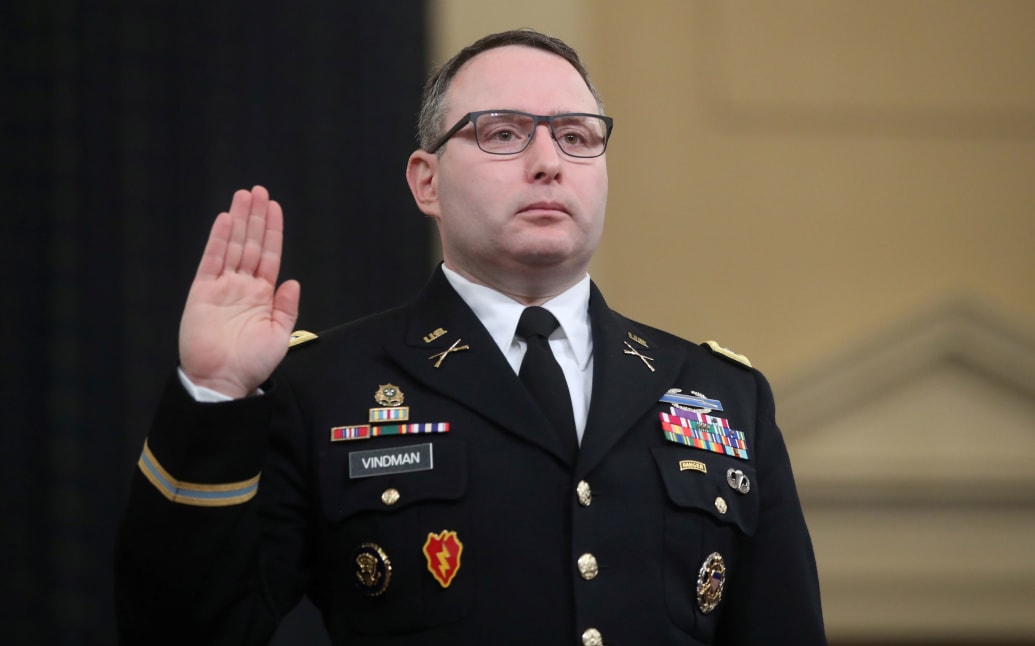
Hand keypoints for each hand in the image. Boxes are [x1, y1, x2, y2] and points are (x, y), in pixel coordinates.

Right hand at [178, 186, 300, 397]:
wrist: (224, 381)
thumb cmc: (253, 362)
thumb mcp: (279, 334)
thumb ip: (286, 307)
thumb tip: (292, 281)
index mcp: (262, 295)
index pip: (269, 255)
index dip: (272, 231)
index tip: (274, 207)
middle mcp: (242, 286)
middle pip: (251, 244)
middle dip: (255, 217)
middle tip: (259, 190)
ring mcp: (222, 286)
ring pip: (233, 246)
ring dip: (239, 220)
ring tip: (244, 195)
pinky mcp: (202, 291)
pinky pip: (211, 260)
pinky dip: (218, 240)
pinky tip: (225, 220)